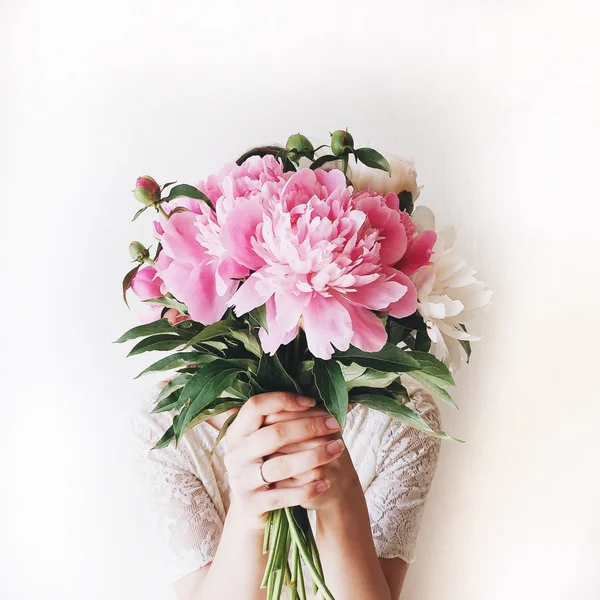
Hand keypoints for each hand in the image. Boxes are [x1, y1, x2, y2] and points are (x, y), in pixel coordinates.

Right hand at [223, 392, 341, 528]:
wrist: (251, 507)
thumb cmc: (266, 463)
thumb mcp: (265, 440)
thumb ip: (286, 418)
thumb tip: (333, 396)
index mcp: (237, 431)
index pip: (256, 406)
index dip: (284, 400)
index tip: (311, 401)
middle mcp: (235, 454)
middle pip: (274, 434)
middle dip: (309, 427)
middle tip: (335, 424)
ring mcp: (241, 480)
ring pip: (281, 465)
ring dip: (314, 456)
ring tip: (338, 449)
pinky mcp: (251, 504)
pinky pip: (283, 496)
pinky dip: (306, 488)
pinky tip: (325, 482)